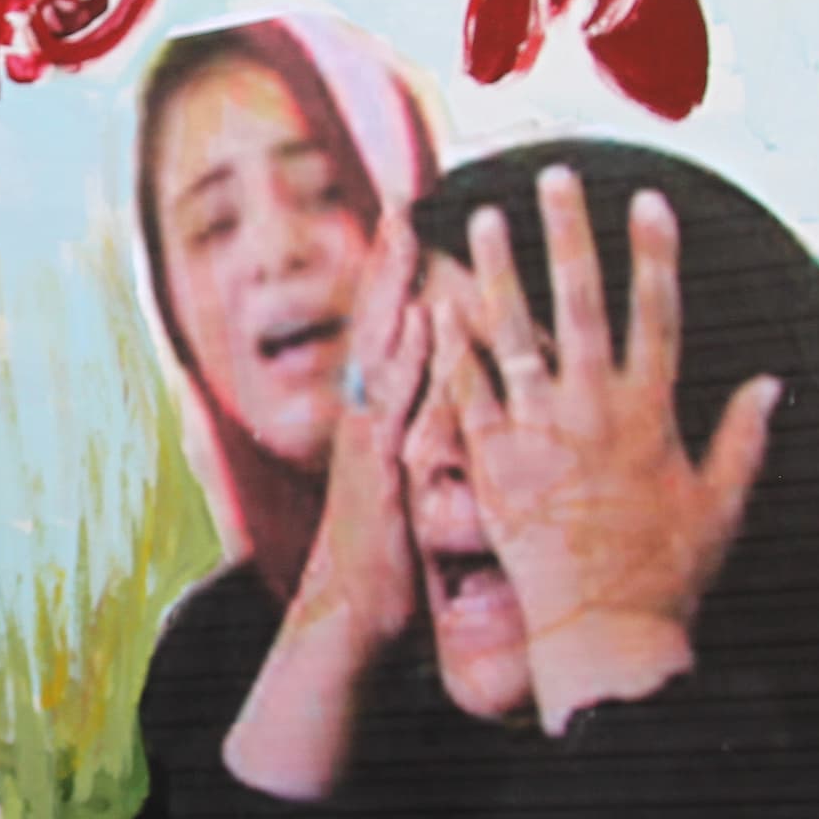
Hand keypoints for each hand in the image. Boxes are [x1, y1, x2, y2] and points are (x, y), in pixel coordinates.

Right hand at [224, 216, 431, 800]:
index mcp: (381, 420)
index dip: (399, 276)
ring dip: (393, 286)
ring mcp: (370, 441)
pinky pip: (397, 400)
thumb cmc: (390, 562)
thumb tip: (469, 419)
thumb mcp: (416, 492)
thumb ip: (436, 449)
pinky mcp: (379, 470)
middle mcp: (369, 419)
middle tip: (402, 197)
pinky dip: (408, 354)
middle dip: (389, 260)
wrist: (348, 622)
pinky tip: (422, 316)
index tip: (415, 217)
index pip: (391, 332)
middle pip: (379, 322)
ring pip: (383, 349)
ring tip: (406, 229)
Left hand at [438, 167, 781, 732]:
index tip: (648, 200)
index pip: (657, 313)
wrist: (604, 633)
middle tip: (555, 176)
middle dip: (569, 232)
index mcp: (651, 413)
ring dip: (497, 270)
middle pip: (580, 302)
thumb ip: (745, 438)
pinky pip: (467, 393)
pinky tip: (437, 304)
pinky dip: (453, 347)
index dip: (654, 253)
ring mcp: (538, 433)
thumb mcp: (722, 503)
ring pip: (513, 333)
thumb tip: (773, 383)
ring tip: (481, 217)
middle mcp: (593, 410)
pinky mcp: (492, 463)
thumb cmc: (668, 572)